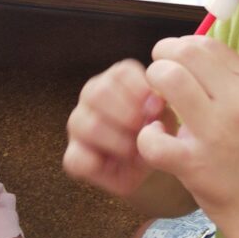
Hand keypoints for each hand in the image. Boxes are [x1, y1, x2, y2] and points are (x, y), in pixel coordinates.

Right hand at [63, 60, 165, 197]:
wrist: (152, 163)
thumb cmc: (159, 132)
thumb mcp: (166, 117)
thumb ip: (160, 107)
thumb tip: (154, 104)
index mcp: (117, 80)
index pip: (121, 72)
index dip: (141, 91)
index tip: (157, 108)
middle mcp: (92, 96)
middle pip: (98, 93)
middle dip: (128, 114)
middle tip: (145, 130)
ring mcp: (78, 124)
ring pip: (88, 124)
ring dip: (118, 141)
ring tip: (135, 150)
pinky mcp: (72, 156)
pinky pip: (76, 158)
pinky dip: (100, 165)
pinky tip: (115, 164)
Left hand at [136, 36, 238, 237]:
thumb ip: (226, 77)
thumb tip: (185, 51)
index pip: (205, 43)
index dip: (179, 47)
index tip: (173, 63)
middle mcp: (238, 102)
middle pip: (185, 52)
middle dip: (161, 60)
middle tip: (158, 79)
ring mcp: (216, 133)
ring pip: (168, 79)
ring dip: (150, 88)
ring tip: (155, 105)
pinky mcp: (194, 163)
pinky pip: (152, 136)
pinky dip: (146, 135)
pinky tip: (155, 139)